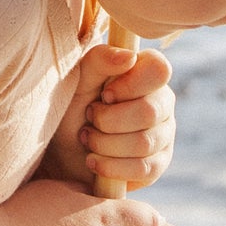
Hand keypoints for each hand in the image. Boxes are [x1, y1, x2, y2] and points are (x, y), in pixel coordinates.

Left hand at [41, 45, 176, 190]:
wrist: (61, 152)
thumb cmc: (71, 108)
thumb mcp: (77, 81)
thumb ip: (99, 61)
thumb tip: (128, 57)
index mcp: (146, 74)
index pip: (159, 70)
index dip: (129, 85)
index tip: (104, 95)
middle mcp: (161, 102)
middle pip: (150, 112)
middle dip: (108, 121)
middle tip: (89, 119)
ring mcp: (163, 134)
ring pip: (144, 142)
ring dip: (105, 144)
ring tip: (87, 139)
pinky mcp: (157, 164)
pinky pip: (143, 168)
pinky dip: (111, 166)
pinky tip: (94, 161)